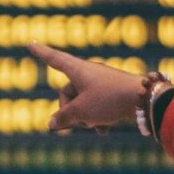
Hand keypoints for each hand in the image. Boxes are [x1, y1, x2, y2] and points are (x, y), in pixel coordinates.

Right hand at [28, 44, 142, 132]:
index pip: (54, 59)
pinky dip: (97, 118)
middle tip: (79, 121)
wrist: (143, 99)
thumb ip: (63, 117)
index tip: (30, 43)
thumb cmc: (108, 100)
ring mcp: (101, 82)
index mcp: (77, 69)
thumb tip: (51, 124)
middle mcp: (88, 72)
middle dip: (69, 111)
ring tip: (95, 125)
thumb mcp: (81, 112)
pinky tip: (104, 130)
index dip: (41, 53)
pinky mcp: (112, 91)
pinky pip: (96, 106)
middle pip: (67, 92)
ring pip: (82, 102)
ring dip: (84, 118)